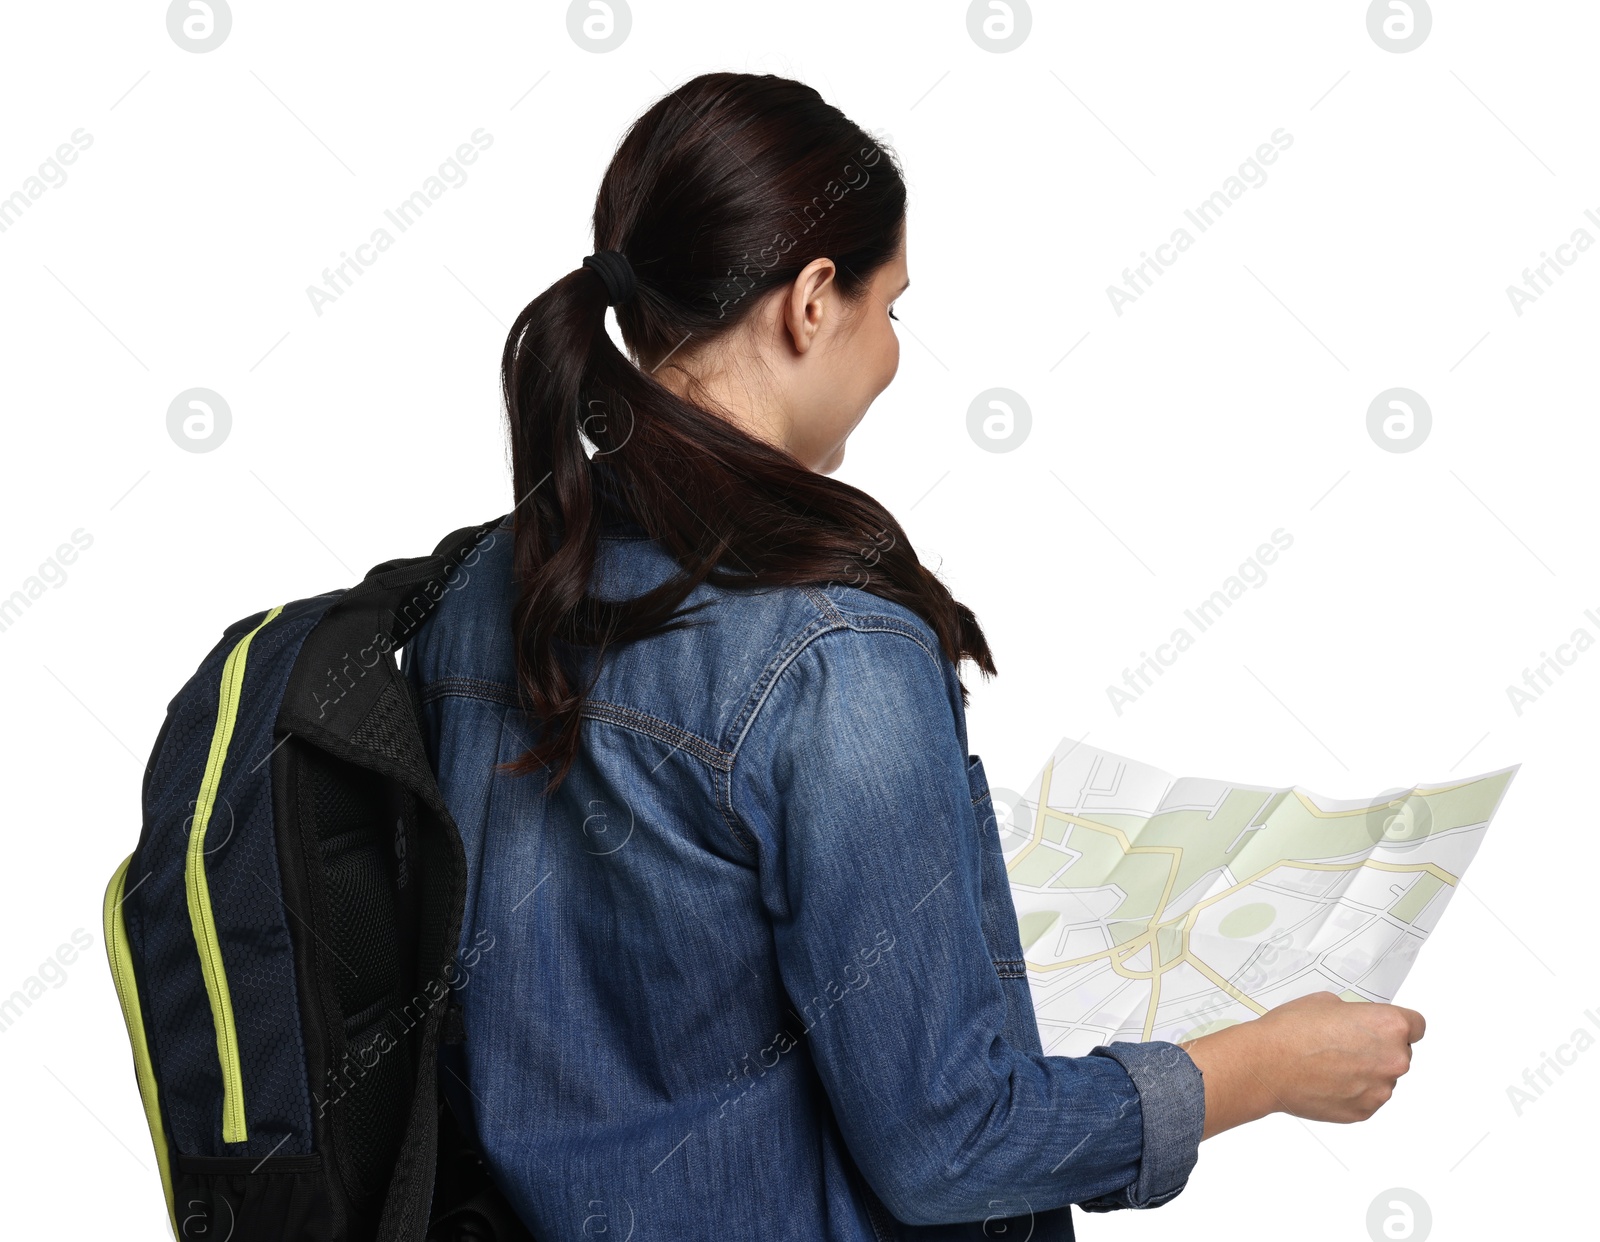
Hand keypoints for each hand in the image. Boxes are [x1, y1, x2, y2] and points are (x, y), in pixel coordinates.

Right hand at [1180, 991, 1424, 1137]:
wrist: (1266, 1065)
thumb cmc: (1290, 1031)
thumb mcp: (1327, 1002)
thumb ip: (1356, 1015)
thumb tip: (1360, 1026)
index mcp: (1389, 1026)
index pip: (1417, 1025)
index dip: (1399, 1024)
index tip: (1387, 1027)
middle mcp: (1393, 1060)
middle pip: (1401, 1052)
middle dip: (1379, 1047)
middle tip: (1346, 1043)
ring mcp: (1380, 1090)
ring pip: (1383, 1077)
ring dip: (1367, 1071)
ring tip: (1331, 1063)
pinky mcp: (1365, 1111)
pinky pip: (1368, 1097)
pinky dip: (1354, 1090)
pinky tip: (1327, 1079)